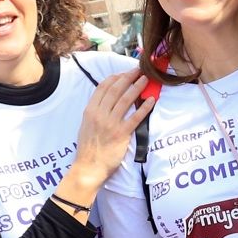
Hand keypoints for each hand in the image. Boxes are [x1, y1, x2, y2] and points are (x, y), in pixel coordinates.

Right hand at [70, 71, 155, 191]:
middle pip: (116, 90)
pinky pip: (136, 117)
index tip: (124, 73)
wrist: (89, 167)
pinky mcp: (122, 134)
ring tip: (146, 79)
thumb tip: (105, 101)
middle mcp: (100, 114)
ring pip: (126, 100)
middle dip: (128, 77)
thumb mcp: (85, 125)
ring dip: (137, 87)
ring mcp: (111, 123)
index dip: (115, 78)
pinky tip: (151, 99)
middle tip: (138, 70)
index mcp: (90, 110)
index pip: (103, 88)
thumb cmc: (88, 148)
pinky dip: (144, 107)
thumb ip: (95, 112)